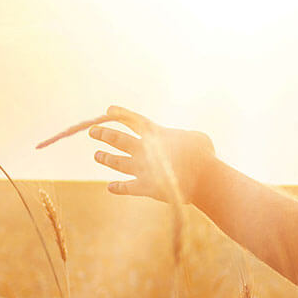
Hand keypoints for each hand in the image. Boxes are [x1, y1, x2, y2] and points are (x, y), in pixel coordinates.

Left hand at [87, 106, 215, 203]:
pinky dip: (117, 187)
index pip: (134, 120)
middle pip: (118, 140)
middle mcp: (145, 150)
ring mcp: (142, 168)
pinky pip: (126, 187)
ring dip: (106, 158)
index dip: (121, 114)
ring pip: (117, 162)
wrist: (202, 178)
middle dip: (104, 134)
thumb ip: (185, 138)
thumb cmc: (204, 156)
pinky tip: (110, 187)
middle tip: (93, 132)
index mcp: (157, 134)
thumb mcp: (197, 138)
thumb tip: (185, 142)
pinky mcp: (144, 187)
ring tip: (97, 155)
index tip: (108, 110)